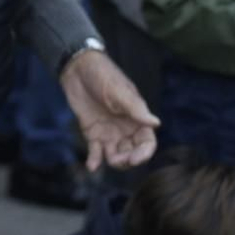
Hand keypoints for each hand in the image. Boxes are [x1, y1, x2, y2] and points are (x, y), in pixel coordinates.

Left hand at [60, 50, 158, 171]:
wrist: (78, 68)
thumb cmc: (103, 76)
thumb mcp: (119, 91)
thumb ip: (135, 109)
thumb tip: (156, 123)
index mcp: (137, 119)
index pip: (147, 142)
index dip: (144, 153)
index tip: (134, 159)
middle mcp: (125, 129)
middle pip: (132, 152)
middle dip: (128, 160)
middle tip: (117, 160)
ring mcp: (109, 133)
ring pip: (116, 155)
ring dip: (114, 161)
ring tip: (107, 159)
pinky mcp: (92, 133)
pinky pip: (96, 151)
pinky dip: (94, 160)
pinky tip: (91, 166)